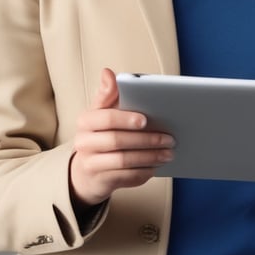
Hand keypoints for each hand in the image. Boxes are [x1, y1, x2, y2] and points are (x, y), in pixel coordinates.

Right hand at [69, 68, 174, 207]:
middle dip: (147, 139)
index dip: (126, 119)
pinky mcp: (100, 181)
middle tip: (170, 139)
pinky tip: (157, 166)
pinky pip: (125, 177)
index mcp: (86, 121)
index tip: (146, 119)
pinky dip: (144, 172)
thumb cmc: (101, 133)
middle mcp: (83, 142)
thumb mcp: (102, 111)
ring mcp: (90, 164)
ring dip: (150, 156)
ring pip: (123, 160)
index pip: (106, 118)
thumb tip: (108, 72)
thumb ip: (108, 93)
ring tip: (169, 153)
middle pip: (118, 141)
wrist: (86, 170)